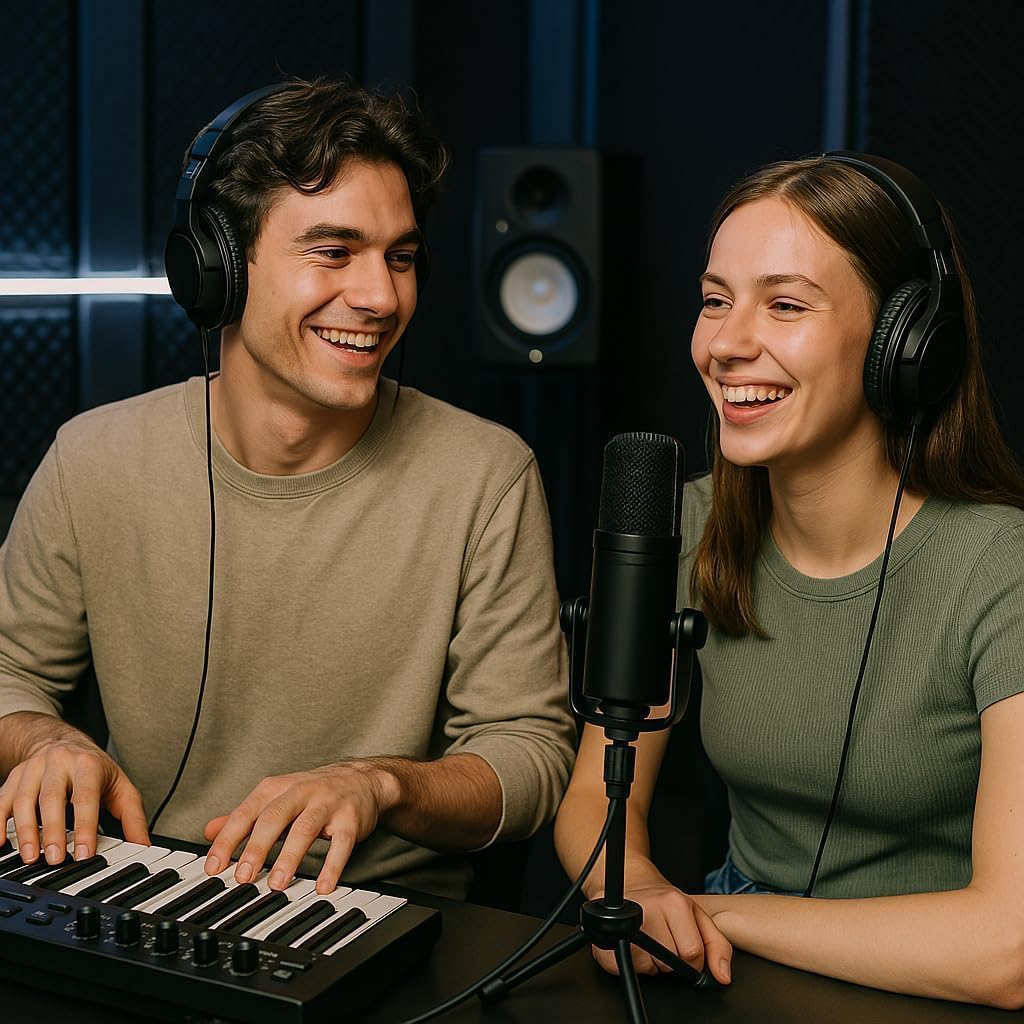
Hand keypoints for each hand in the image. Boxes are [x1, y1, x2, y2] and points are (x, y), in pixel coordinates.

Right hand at [0, 736, 148, 864]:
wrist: (62, 741)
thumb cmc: (93, 769)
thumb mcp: (120, 786)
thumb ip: (132, 816)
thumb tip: (143, 845)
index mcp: (88, 764)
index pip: (86, 796)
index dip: (85, 826)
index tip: (83, 853)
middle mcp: (59, 762)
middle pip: (52, 797)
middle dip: (52, 830)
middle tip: (54, 859)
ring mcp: (34, 768)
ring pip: (24, 799)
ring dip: (26, 831)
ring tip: (31, 857)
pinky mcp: (15, 777)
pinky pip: (2, 800)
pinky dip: (0, 821)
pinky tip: (1, 842)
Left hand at [203, 761, 398, 894]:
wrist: (362, 779)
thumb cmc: (313, 793)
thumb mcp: (276, 798)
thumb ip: (243, 816)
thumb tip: (208, 831)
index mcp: (277, 788)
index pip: (246, 813)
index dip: (228, 840)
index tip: (213, 867)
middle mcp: (300, 792)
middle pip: (274, 818)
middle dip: (257, 848)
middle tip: (243, 877)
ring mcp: (326, 804)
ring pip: (305, 828)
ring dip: (290, 857)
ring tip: (277, 884)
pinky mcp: (350, 818)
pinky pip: (341, 843)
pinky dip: (332, 865)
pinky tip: (323, 885)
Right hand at [588, 862, 732, 984]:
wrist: (630, 883)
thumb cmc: (666, 904)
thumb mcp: (698, 917)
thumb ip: (717, 946)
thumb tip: (723, 976)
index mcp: (676, 903)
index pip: (693, 954)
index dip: (691, 959)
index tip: (682, 945)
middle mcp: (651, 908)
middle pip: (672, 963)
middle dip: (670, 960)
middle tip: (663, 940)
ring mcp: (627, 921)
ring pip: (651, 968)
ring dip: (652, 963)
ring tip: (648, 941)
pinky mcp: (608, 937)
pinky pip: (628, 968)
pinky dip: (633, 964)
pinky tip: (634, 946)